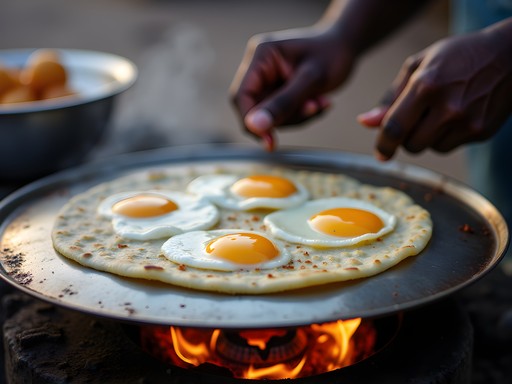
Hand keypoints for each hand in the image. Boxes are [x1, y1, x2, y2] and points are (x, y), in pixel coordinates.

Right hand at [230, 27, 354, 149]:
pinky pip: (281, 113)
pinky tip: (319, 102)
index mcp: (261, 56)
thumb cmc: (333, 54)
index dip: (252, 122)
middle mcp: (258, 66)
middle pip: (254, 108)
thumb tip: (254, 126)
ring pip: (269, 115)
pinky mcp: (276, 89)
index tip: (270, 142)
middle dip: (284, 117)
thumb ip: (283, 103)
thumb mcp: (312, 80)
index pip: (241, 96)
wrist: (345, 45)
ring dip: (296, 116)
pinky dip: (300, 114)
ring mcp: (267, 79)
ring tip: (321, 102)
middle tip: (313, 108)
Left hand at [358, 20, 511, 159]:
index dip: (383, 144)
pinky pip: (448, 147)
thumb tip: (366, 123)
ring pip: (429, 148)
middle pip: (411, 145)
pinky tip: (455, 115)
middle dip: (406, 137)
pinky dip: (444, 137)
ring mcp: (467, 121)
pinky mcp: (481, 132)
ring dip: (426, 137)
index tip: (380, 153)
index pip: (394, 127)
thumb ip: (390, 97)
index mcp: (426, 85)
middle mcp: (448, 106)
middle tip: (415, 118)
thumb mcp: (419, 65)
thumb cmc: (456, 57)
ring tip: (439, 111)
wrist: (509, 55)